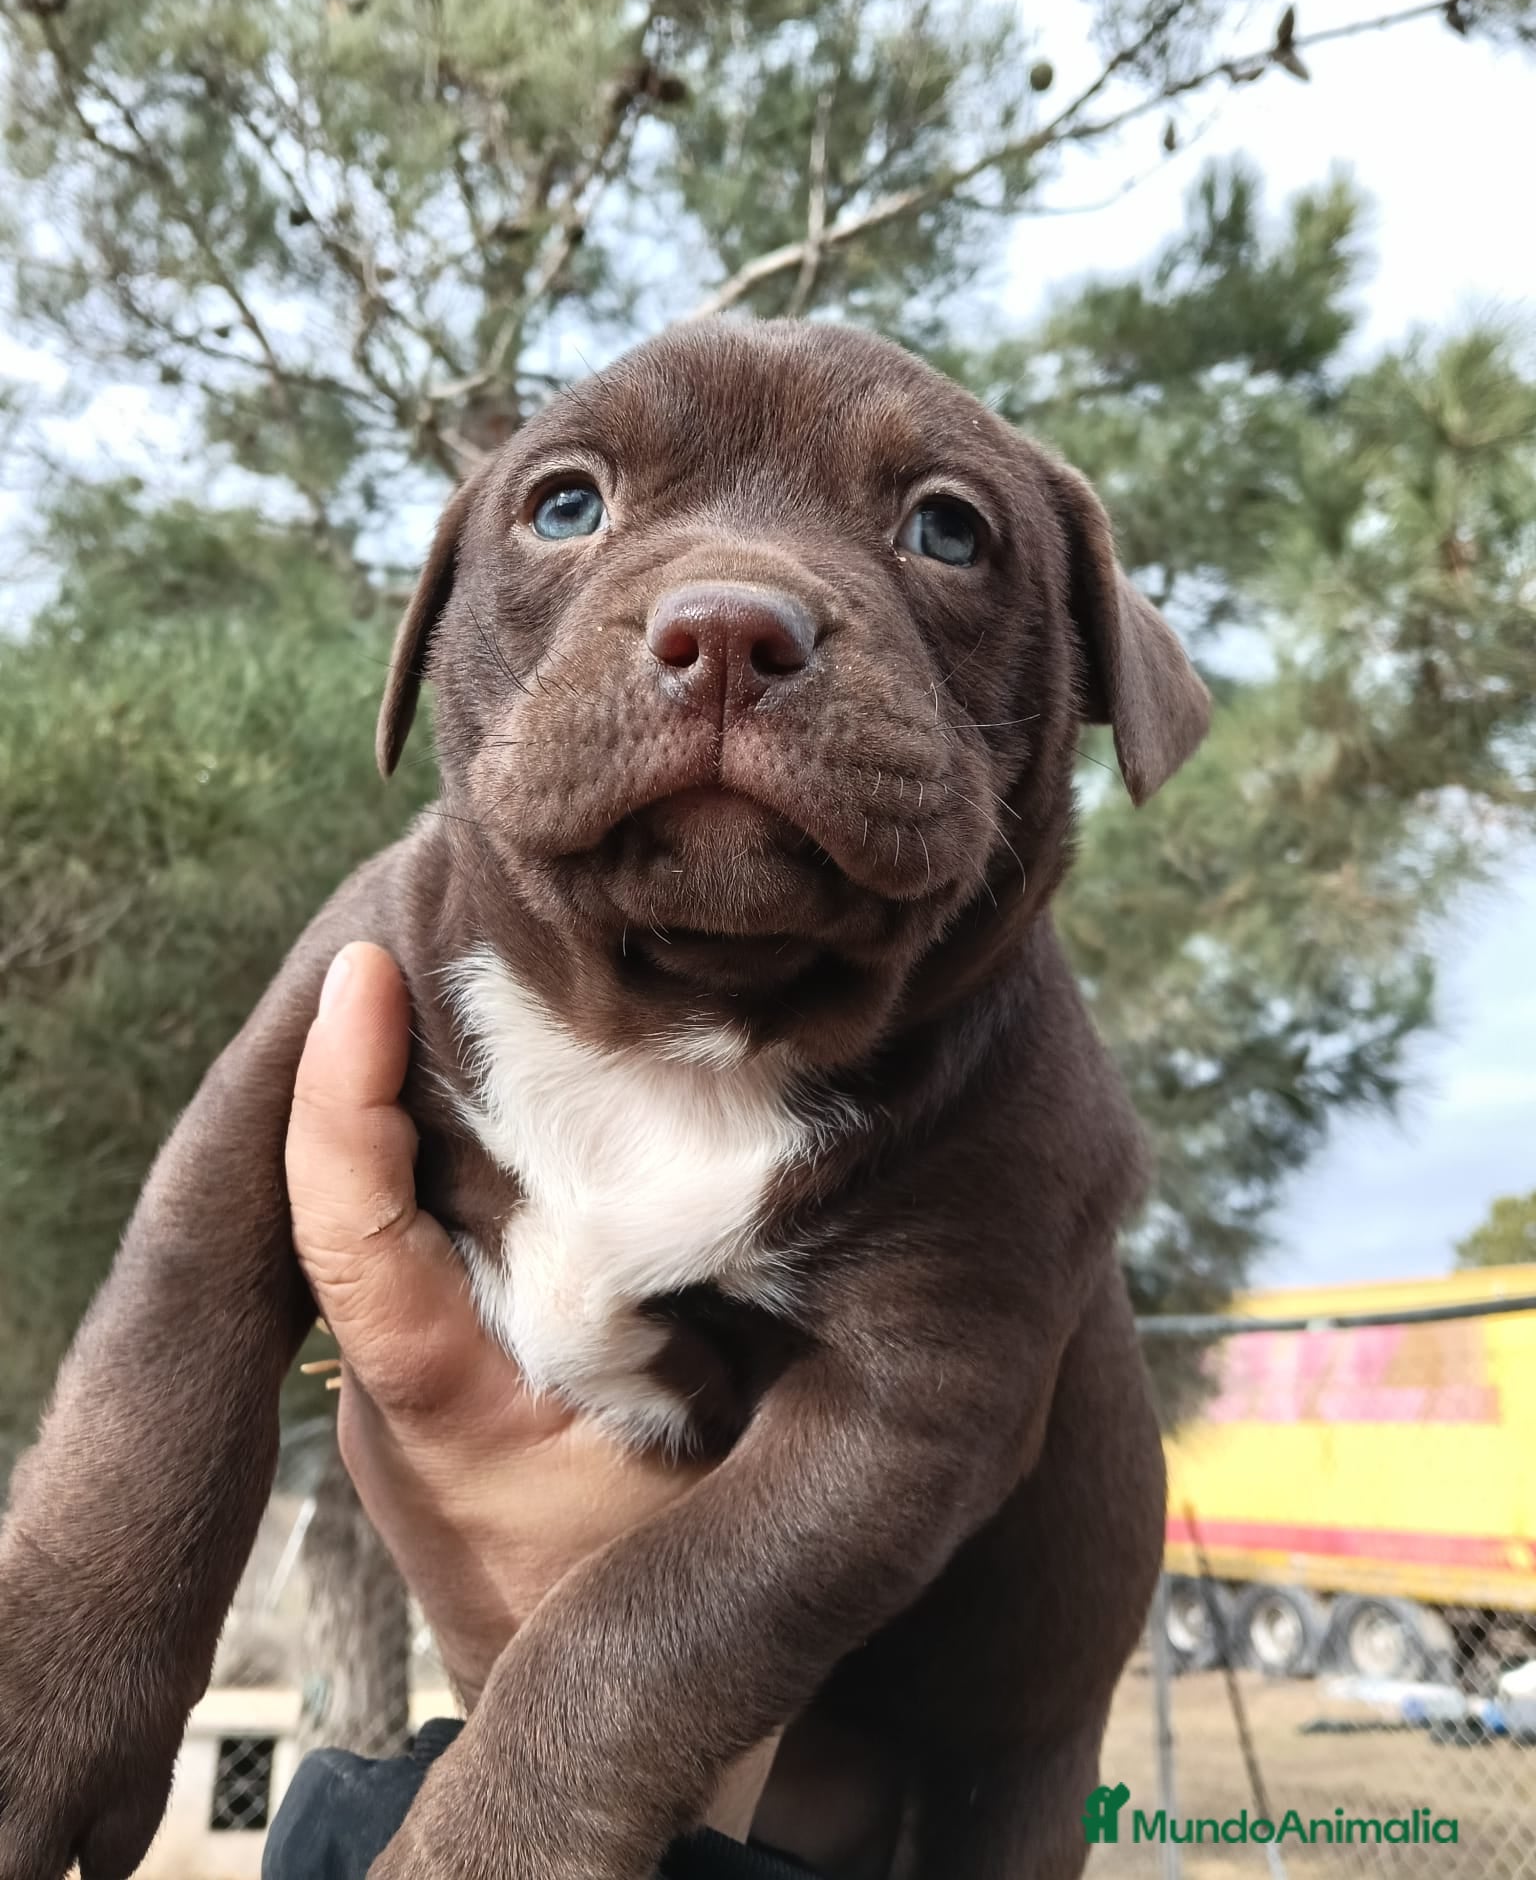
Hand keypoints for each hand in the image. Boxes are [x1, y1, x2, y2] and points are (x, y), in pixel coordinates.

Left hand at [285, 942, 708, 1706]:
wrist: (617, 1688)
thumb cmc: (672, 1577)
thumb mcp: (718, 1461)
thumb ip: (701, 1342)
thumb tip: (758, 1181)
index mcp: (441, 1398)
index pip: (352, 1236)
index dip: (337, 1103)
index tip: (363, 976)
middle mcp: (398, 1374)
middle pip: (373, 1178)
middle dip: (399, 1043)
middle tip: (460, 896)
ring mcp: (407, 1365)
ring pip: (416, 1192)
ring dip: (456, 1078)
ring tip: (517, 944)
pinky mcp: (434, 1357)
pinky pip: (437, 1223)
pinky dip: (476, 1135)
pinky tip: (557, 1059)